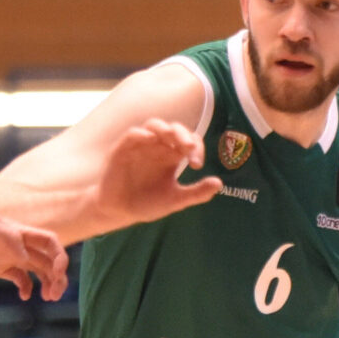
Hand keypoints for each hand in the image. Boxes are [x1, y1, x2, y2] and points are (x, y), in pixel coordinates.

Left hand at [0, 211, 68, 300]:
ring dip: (47, 283)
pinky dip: (26, 288)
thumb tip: (26, 258)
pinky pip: (19, 278)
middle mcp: (15, 244)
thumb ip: (6, 237)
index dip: (60, 257)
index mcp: (16, 232)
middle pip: (48, 258)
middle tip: (55, 295)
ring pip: (37, 269)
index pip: (49, 242)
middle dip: (58, 276)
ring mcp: (6, 257)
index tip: (57, 274)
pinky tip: (24, 296)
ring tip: (48, 298)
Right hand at [95, 117, 222, 233]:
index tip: (197, 164)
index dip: (197, 148)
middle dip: (183, 134)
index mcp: (172, 156)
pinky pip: (132, 134)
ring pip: (154, 125)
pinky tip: (150, 139)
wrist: (119, 212)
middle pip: (174, 129)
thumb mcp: (175, 200)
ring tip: (172, 137)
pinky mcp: (123, 150)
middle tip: (189, 147)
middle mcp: (158, 147)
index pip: (189, 141)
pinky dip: (141, 133)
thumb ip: (196, 193)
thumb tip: (219, 183)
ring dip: (164, 129)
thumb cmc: (147, 204)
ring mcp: (141, 146)